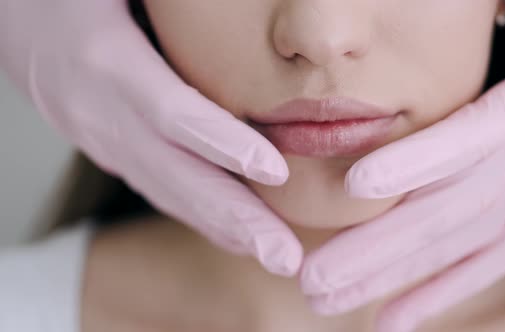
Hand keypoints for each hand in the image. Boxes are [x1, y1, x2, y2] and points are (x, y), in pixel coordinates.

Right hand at [0, 0, 300, 275]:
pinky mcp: (109, 149)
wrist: (14, 18)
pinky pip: (158, 188)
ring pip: (167, 191)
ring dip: (223, 229)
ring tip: (274, 256)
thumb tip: (237, 2)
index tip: (275, 173)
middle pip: (174, 175)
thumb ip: (173, 12)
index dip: (223, 145)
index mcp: (105, 62)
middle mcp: (99, 112)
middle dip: (234, 219)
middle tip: (285, 257)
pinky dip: (199, 215)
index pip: (172, 114)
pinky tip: (235, 234)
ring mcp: (101, 138)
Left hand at [301, 0, 504, 329]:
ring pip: (445, 254)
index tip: (357, 182)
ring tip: (324, 298)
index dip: (414, 162)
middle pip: (437, 215)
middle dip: (372, 249)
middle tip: (310, 277)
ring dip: (383, 281)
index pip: (463, 140)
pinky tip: (387, 323)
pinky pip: (474, 274)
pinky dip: (429, 299)